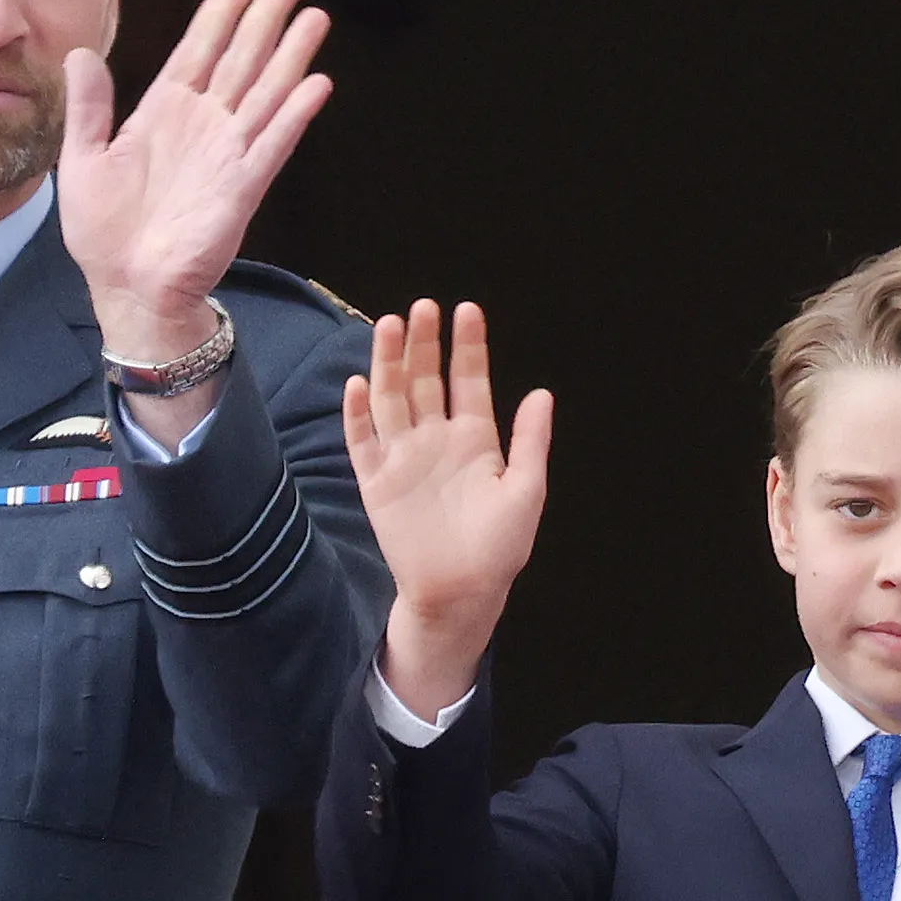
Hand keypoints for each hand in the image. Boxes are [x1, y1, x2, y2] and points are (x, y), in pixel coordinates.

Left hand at [60, 0, 333, 440]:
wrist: (126, 288)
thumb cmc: (102, 231)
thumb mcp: (82, 160)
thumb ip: (88, 107)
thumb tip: (81, 53)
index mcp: (164, 111)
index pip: (200, 46)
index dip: (223, 9)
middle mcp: (202, 125)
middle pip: (242, 57)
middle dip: (267, 16)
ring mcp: (226, 154)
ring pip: (266, 92)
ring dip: (291, 55)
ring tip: (315, 16)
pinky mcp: (242, 189)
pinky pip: (272, 145)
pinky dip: (293, 116)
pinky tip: (316, 84)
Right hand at [345, 300, 552, 720]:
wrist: (461, 593)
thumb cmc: (500, 547)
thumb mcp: (525, 490)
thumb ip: (530, 440)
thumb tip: (542, 392)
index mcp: (475, 439)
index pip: (468, 380)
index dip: (468, 346)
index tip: (467, 309)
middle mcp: (437, 440)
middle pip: (426, 380)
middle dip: (423, 344)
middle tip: (423, 308)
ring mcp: (404, 458)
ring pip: (391, 399)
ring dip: (388, 364)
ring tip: (390, 326)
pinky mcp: (376, 481)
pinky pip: (362, 441)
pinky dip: (358, 414)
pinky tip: (359, 384)